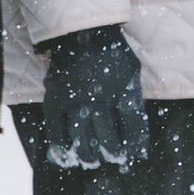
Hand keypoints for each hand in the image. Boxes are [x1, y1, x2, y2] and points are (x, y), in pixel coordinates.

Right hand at [34, 24, 150, 170]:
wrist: (82, 34)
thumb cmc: (112, 54)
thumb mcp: (132, 73)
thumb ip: (135, 100)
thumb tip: (139, 133)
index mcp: (123, 92)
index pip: (133, 129)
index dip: (135, 147)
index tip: (135, 156)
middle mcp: (99, 100)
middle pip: (107, 140)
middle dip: (112, 154)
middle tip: (113, 158)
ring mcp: (75, 102)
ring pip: (82, 140)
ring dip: (88, 156)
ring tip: (92, 160)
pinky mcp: (54, 101)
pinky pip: (55, 132)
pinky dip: (61, 148)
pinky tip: (66, 155)